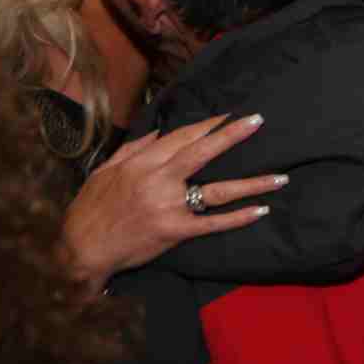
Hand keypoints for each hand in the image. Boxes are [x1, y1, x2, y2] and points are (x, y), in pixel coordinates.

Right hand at [62, 114, 286, 292]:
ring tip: (281, 177)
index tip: (230, 115)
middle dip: (232, 135)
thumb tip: (156, 130)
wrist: (82, 247)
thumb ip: (133, 149)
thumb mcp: (105, 171)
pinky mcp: (176, 232)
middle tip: (258, 121)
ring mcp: (169, 206)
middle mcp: (158, 180)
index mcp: (141, 163)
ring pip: (218, 190)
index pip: (181, 137)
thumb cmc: (92, 208)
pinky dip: (239, 217)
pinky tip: (261, 210)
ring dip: (253, 183)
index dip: (208, 125)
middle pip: (202, 152)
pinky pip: (214, 223)